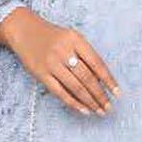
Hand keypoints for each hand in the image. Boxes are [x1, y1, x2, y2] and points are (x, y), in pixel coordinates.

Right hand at [0, 7, 119, 116]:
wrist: (24, 31)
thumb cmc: (54, 37)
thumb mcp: (72, 38)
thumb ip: (86, 56)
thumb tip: (102, 81)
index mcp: (75, 40)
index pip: (97, 63)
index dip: (109, 80)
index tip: (118, 93)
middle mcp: (64, 51)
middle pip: (87, 77)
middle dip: (100, 95)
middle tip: (109, 107)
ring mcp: (51, 63)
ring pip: (75, 87)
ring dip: (89, 101)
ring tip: (99, 111)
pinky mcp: (40, 74)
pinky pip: (60, 92)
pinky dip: (73, 103)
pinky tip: (84, 110)